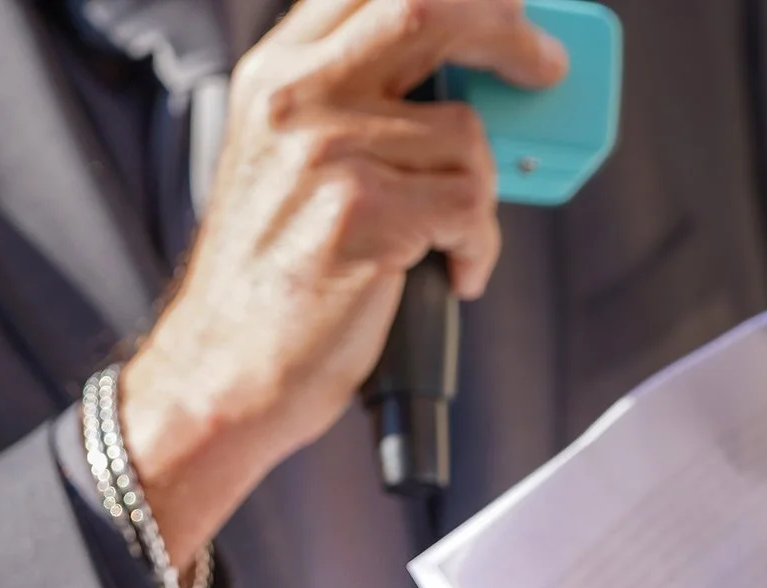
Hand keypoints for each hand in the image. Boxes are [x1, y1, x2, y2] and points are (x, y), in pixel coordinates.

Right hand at [120, 0, 566, 562]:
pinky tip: (450, 272)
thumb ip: (362, 100)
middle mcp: (293, 96)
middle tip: (543, 67)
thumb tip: (480, 74)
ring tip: (446, 241)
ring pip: (466, 136)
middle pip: (427, 5)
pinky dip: (478, 248)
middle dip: (508, 31)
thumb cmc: (276, 276)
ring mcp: (323, 151)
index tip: (509, 11)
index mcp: (278, 71)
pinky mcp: (359, 213)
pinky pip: (470, 207)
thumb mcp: (295, 159)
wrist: (223, 372)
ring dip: (482, 196)